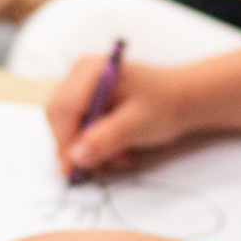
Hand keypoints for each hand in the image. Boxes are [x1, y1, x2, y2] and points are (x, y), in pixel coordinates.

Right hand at [48, 59, 198, 177]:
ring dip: (88, 147)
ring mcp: (81, 85)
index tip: (72, 170)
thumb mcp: (138, 125)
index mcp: (92, 70)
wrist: (182, 98)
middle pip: (58, 116)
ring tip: (119, 156)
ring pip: (66, 124)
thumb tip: (75, 156)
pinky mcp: (85, 99)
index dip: (65, 141)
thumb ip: (105, 139)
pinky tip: (117, 150)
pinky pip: (76, 126)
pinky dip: (93, 143)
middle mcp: (80, 73)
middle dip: (75, 145)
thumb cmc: (164, 105)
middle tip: (100, 166)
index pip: (64, 108)